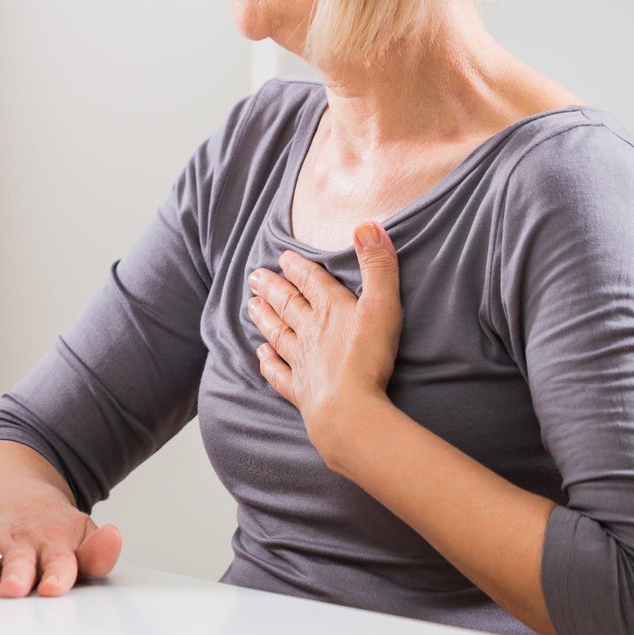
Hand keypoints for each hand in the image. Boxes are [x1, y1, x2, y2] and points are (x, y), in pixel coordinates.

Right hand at [0, 497, 120, 597]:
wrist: (7, 487)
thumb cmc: (49, 526)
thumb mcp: (79, 533)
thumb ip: (97, 551)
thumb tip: (114, 538)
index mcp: (54, 541)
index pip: (60, 560)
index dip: (57, 574)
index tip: (55, 588)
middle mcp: (21, 543)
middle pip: (19, 561)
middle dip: (16, 575)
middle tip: (15, 589)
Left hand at [247, 221, 402, 463]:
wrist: (349, 410)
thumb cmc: (369, 358)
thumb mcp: (383, 305)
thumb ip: (378, 265)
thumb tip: (367, 224)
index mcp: (329, 309)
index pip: (310, 281)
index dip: (297, 267)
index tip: (282, 257)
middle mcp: (309, 332)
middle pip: (287, 305)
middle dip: (272, 288)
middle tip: (253, 277)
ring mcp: (301, 362)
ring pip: (278, 334)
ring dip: (265, 318)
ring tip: (251, 305)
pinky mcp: (300, 390)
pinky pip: (279, 373)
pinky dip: (268, 362)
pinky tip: (260, 355)